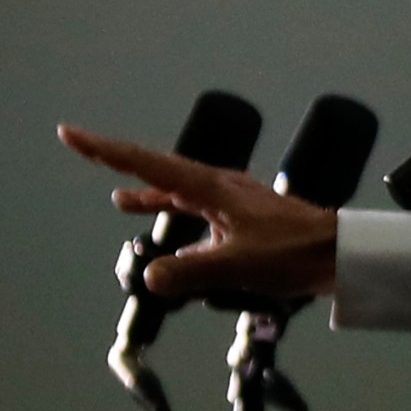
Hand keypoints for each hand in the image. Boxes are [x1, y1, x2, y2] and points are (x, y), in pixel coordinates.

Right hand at [58, 123, 337, 299]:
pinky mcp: (240, 214)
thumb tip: (151, 276)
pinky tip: (171, 233)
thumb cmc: (295, 253)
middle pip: (156, 166)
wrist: (339, 252)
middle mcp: (216, 184)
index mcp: (211, 187)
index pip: (147, 164)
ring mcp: (229, 197)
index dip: (105, 150)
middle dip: (117, 158)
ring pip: (176, 188)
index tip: (71, 134)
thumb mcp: (238, 266)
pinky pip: (196, 207)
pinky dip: (174, 211)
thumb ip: (191, 271)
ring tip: (118, 196)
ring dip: (147, 189)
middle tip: (80, 144)